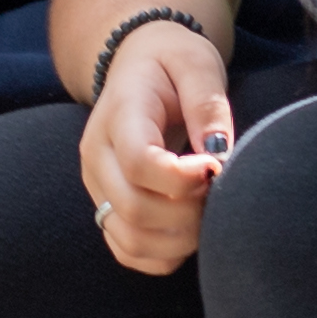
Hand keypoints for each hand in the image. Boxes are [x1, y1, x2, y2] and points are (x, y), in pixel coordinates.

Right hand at [79, 17, 237, 275]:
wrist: (138, 65)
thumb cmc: (171, 63)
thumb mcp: (195, 62)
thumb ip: (207, 104)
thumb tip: (219, 155)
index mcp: (119, 115)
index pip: (139, 163)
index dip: (183, 179)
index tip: (215, 167)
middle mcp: (97, 156)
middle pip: (134, 209)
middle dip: (189, 214)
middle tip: (219, 193)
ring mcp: (97, 187)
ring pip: (129, 239)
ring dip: (179, 239)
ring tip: (207, 211)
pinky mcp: (105, 208)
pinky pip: (128, 251)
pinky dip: (164, 254)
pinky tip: (187, 229)